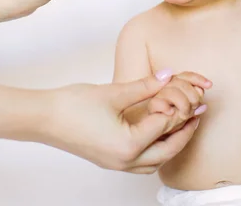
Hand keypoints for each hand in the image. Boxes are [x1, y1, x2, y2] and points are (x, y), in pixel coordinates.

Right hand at [40, 72, 207, 173]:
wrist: (42, 118)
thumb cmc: (73, 106)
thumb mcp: (114, 93)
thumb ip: (145, 85)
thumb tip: (168, 75)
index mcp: (129, 145)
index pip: (165, 126)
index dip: (179, 108)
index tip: (192, 95)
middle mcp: (125, 161)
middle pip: (167, 151)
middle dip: (185, 132)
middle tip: (198, 115)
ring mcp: (117, 164)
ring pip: (156, 161)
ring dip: (172, 145)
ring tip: (182, 124)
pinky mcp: (110, 160)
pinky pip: (142, 162)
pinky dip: (156, 150)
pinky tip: (158, 134)